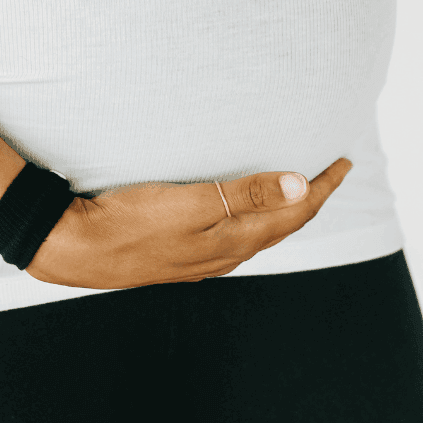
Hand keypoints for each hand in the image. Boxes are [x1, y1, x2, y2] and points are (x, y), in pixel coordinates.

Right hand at [25, 157, 352, 289]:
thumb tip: (302, 187)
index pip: (295, 213)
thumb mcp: (193, 204)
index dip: (323, 189)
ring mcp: (202, 258)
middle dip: (311, 200)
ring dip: (285, 212)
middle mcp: (224, 253)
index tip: (345, 163)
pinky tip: (243, 214)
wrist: (78, 248)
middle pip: (282, 226)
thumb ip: (247, 194)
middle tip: (331, 173)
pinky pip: (235, 238)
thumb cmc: (132, 222)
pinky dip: (256, 219)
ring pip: (260, 234)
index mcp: (234, 240)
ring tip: (297, 190)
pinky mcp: (181, 254)